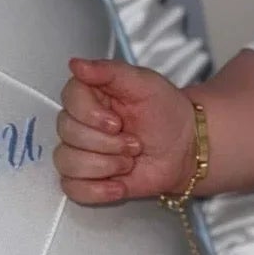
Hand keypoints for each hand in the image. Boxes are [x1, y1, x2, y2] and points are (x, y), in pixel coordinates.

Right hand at [54, 57, 196, 205]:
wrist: (187, 147)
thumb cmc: (167, 112)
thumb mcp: (145, 83)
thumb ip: (110, 71)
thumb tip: (76, 64)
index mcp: (91, 95)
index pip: (69, 100)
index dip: (91, 115)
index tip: (118, 121)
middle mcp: (81, 122)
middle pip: (68, 133)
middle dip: (107, 143)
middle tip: (134, 142)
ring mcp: (82, 152)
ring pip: (66, 161)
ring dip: (105, 165)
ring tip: (129, 162)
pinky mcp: (88, 179)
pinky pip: (71, 188)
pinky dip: (95, 190)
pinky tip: (118, 186)